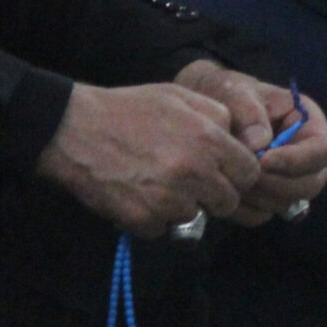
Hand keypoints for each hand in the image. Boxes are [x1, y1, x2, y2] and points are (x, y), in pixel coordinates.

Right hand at [35, 81, 262, 239]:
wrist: (76, 129)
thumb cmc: (130, 109)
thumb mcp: (181, 97)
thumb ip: (218, 116)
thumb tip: (240, 139)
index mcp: (209, 140)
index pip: (250, 174)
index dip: (238, 174)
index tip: (224, 172)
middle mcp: (194, 173)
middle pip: (228, 202)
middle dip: (215, 195)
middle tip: (192, 182)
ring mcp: (168, 199)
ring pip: (196, 218)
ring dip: (182, 207)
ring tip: (158, 184)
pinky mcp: (142, 219)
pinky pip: (162, 230)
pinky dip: (152, 219)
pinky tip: (138, 196)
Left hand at [173, 64, 326, 224]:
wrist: (207, 108)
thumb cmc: (229, 94)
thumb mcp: (237, 92)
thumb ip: (249, 113)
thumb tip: (260, 144)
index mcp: (309, 124)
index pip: (322, 150)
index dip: (297, 161)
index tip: (263, 161)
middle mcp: (306, 155)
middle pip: (311, 184)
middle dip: (277, 184)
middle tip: (245, 176)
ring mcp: (288, 179)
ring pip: (289, 203)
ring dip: (260, 197)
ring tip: (231, 180)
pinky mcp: (267, 195)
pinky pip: (266, 213)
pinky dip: (247, 208)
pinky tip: (227, 191)